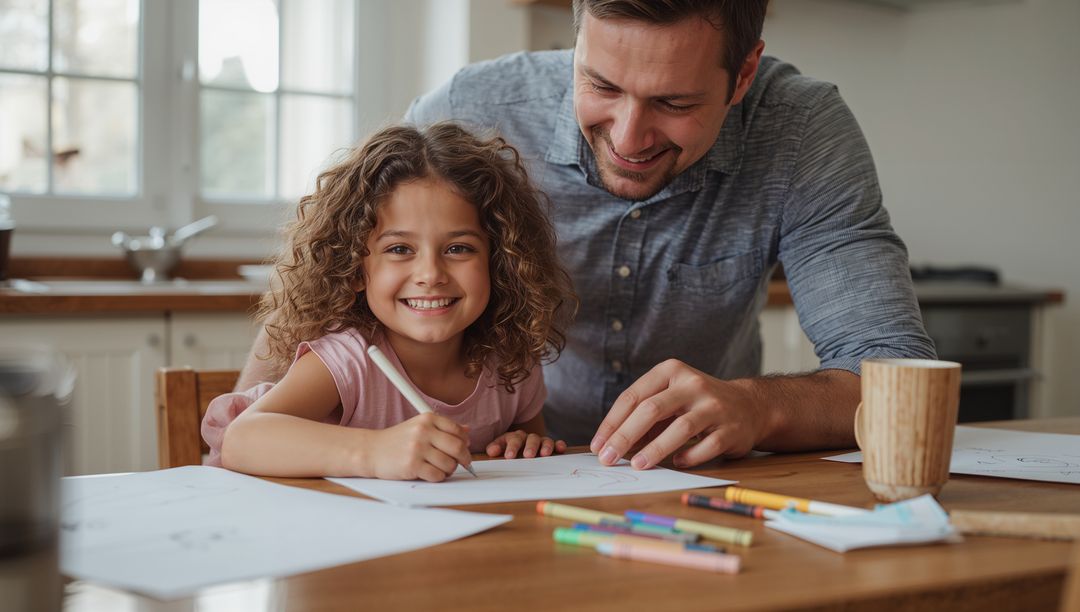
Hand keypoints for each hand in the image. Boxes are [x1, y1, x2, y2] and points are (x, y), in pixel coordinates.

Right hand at [365, 413, 473, 481]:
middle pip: (458, 447)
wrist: (371, 450)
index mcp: (428, 418)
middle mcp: (423, 431)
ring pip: (449, 464)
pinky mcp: (412, 465)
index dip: (465, 442)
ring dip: (449, 470)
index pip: (458, 430)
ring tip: (440, 468)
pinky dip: (438, 477)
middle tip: (462, 463)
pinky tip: (430, 473)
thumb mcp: (419, 427)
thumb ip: (443, 428)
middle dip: (464, 458)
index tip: (464, 449)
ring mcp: (417, 448)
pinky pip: (437, 475)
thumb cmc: (397, 440)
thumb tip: (467, 431)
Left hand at [486, 430, 566, 458]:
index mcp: (515, 437)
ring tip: (545, 454)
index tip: (509, 456)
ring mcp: (540, 442)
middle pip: (531, 439)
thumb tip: (492, 451)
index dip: (512, 447)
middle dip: (530, 447)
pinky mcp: (550, 446)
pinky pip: (556, 443)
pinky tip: (561, 448)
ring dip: (546, 446)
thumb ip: (494, 448)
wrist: (518, 445)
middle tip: (528, 455)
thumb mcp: (498, 447)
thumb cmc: (507, 448)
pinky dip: (559, 445)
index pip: (514, 439)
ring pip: (544, 441)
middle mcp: (528, 438)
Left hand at [589, 359, 766, 469]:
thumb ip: (643, 418)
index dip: (612, 423)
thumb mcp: (669, 399)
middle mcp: (692, 384)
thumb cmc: (697, 405)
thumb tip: (610, 446)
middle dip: (625, 436)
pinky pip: (706, 446)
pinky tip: (676, 463)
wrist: (749, 406)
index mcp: (671, 371)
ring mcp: (714, 405)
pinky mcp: (731, 428)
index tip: (597, 445)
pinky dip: (689, 457)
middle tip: (608, 459)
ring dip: (655, 449)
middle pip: (651, 410)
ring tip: (638, 466)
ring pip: (680, 428)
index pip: (633, 396)